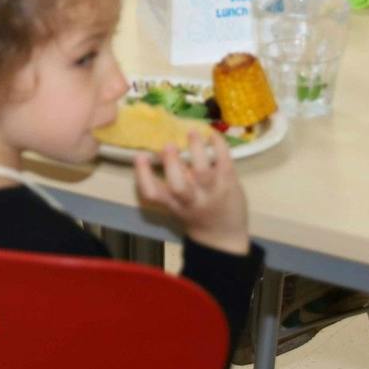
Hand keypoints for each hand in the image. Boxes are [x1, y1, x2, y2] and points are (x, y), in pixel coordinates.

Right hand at [133, 132, 248, 255]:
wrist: (223, 236)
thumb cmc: (195, 216)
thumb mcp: (176, 206)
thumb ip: (169, 185)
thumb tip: (163, 152)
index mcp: (173, 204)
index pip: (153, 194)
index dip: (143, 175)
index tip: (139, 156)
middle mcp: (191, 200)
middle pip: (179, 185)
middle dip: (172, 163)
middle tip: (168, 145)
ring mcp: (211, 192)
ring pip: (203, 172)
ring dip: (197, 150)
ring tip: (192, 132)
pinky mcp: (229, 184)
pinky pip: (224, 163)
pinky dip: (219, 147)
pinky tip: (213, 135)